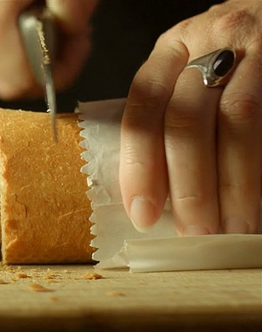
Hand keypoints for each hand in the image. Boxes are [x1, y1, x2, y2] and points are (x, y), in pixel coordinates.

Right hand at [0, 0, 97, 99]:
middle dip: (41, 53)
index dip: (57, 71)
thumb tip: (70, 30)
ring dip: (21, 41)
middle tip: (63, 21)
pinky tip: (10, 3)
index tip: (76, 40)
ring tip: (34, 5)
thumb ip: (75, 7)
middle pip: (5, 74)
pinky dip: (1, 27)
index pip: (22, 86)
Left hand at [120, 0, 261, 234]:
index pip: (143, 109)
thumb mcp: (191, 72)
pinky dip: (260, 167)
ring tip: (230, 228)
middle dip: (188, 186)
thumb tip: (155, 194)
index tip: (142, 213)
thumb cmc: (230, 57)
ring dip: (233, 185)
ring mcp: (255, 49)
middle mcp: (209, 41)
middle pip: (186, 121)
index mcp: (171, 49)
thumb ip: (171, 116)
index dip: (139, 166)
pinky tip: (256, 199)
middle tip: (193, 233)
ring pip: (237, 124)